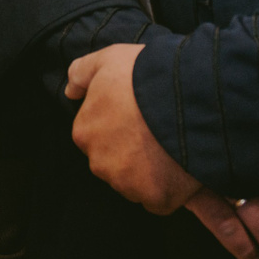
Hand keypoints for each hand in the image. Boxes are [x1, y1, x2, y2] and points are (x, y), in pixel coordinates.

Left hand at [65, 43, 197, 213]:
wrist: (188, 95)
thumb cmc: (145, 74)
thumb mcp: (108, 59)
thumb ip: (81, 73)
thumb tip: (70, 92)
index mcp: (84, 132)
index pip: (97, 137)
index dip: (120, 127)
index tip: (139, 118)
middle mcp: (99, 163)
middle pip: (115, 163)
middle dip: (133, 153)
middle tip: (157, 132)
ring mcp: (127, 184)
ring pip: (136, 183)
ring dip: (151, 172)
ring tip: (172, 146)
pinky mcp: (156, 199)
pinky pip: (161, 200)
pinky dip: (171, 190)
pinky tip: (181, 168)